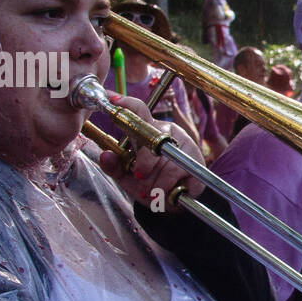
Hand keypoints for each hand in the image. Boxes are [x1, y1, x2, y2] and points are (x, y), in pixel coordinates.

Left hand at [96, 95, 205, 209]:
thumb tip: (105, 156)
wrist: (174, 201)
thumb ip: (115, 166)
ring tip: (150, 192)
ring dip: (155, 182)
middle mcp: (167, 133)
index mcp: (149, 130)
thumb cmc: (150, 182)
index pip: (139, 110)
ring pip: (167, 162)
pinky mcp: (195, 163)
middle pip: (154, 139)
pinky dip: (168, 187)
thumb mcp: (127, 176)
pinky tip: (165, 194)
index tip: (111, 99)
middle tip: (138, 175)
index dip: (126, 103)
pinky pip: (179, 174)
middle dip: (144, 161)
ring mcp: (184, 146)